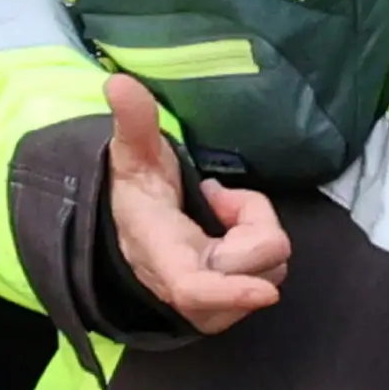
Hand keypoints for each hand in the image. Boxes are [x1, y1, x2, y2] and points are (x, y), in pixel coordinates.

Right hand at [101, 71, 292, 332]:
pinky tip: (229, 235)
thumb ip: (134, 120)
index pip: (192, 287)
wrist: (128, 225)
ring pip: (270, 269)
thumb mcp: (133, 151)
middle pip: (255, 264)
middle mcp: (185, 288)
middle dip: (252, 219)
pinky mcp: (227, 307)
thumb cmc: (135, 190)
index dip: (230, 293)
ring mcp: (209, 305)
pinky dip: (261, 251)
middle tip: (219, 195)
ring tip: (221, 215)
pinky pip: (271, 275)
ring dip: (256, 233)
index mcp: (160, 252)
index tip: (265, 293)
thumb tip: (118, 82)